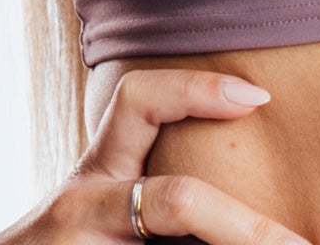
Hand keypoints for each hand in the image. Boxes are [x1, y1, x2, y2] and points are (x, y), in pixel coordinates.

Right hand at [0, 67, 311, 242]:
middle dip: (246, 228)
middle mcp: (83, 208)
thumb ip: (156, 186)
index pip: (138, 102)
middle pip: (178, 201)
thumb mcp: (97, 200)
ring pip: (174, 222)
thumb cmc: (61, 239)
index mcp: (94, 175)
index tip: (258, 97)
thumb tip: (258, 199)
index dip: (197, 90)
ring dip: (233, 238)